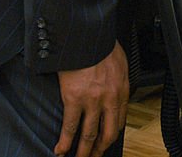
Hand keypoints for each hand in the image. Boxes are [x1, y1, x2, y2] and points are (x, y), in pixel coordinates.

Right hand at [55, 42, 128, 156]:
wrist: (87, 36)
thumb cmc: (101, 44)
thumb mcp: (119, 62)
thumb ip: (117, 79)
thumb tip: (114, 88)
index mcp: (121, 90)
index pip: (119, 121)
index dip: (111, 135)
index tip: (106, 142)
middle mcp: (109, 99)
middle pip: (107, 134)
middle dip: (100, 149)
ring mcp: (92, 101)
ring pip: (89, 135)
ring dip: (84, 151)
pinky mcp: (74, 99)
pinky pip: (70, 126)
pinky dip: (65, 142)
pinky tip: (60, 151)